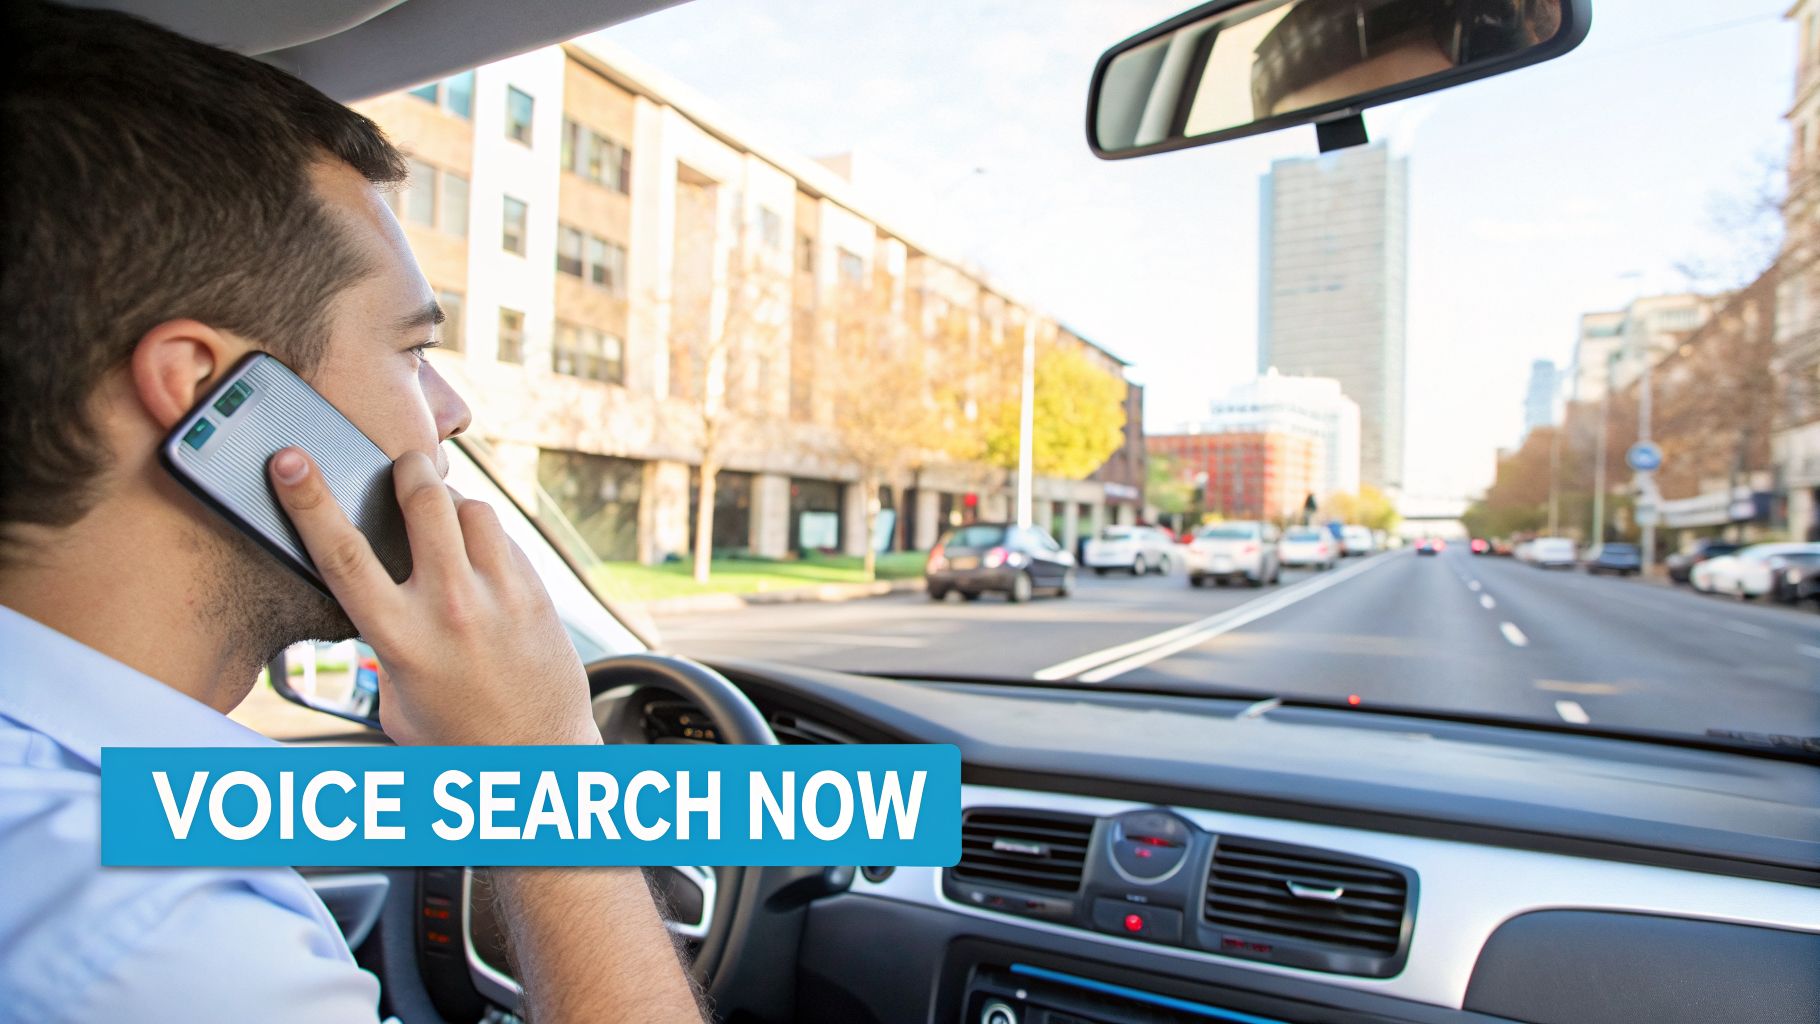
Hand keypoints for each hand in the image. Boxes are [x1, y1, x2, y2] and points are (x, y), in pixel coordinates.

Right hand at [269, 447, 598, 746]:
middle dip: (408, 470)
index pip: (342, 553)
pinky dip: (484, 536)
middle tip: (400, 467)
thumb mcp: (395, 697)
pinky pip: (504, 537)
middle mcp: (452, 608)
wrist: (537, 757)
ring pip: (472, 507)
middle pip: (424, 499)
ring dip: (452, 504)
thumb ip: (383, 639)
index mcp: (400, 638)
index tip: (289, 460)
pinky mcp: (537, 593)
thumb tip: (372, 590)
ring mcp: (501, 596)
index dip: (308, 500)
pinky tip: (477, 561)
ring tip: (442, 525)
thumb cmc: (456, 736)